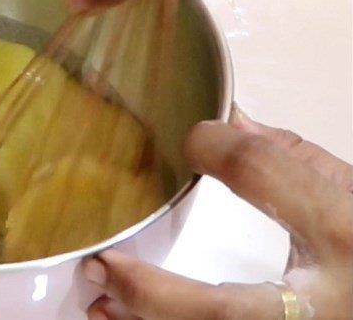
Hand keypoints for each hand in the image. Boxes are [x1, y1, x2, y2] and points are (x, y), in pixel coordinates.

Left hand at [83, 112, 352, 318]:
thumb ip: (291, 161)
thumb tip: (225, 126)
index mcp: (348, 235)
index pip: (274, 180)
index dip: (224, 150)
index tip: (193, 137)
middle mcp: (327, 304)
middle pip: (224, 313)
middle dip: (151, 294)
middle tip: (101, 264)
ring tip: (99, 302)